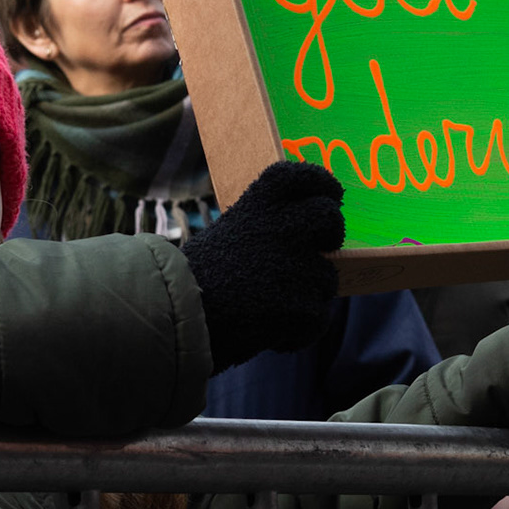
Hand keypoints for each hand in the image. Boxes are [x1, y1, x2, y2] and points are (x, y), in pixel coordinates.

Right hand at [180, 161, 344, 370]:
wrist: (176, 318)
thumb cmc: (199, 280)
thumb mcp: (229, 234)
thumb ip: (265, 229)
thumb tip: (305, 237)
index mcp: (257, 205)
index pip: (300, 176)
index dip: (321, 181)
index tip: (331, 194)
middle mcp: (280, 227)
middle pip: (329, 218)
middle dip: (332, 234)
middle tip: (322, 248)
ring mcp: (292, 267)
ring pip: (326, 278)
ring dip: (308, 296)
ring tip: (272, 306)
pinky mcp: (297, 307)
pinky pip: (317, 318)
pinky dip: (300, 331)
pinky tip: (272, 332)